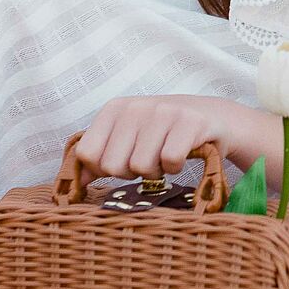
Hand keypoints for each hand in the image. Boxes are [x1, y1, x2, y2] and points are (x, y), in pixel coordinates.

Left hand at [75, 95, 226, 180]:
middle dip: (132, 172)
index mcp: (114, 108)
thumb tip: (75, 181)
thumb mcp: (127, 138)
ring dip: (156, 171)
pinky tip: (182, 154)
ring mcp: (164, 112)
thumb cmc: (163, 132)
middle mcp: (136, 107)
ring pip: (141, 167)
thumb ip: (99, 157)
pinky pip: (170, 162)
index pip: (87, 154)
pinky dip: (176, 167)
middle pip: (113, 166)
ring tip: (165, 156)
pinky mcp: (190, 122)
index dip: (104, 168)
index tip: (124, 160)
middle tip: (149, 159)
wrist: (212, 117)